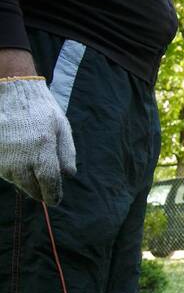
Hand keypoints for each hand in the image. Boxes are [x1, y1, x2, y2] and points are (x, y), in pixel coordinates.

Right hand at [0, 76, 76, 204]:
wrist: (13, 92)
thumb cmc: (41, 110)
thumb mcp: (62, 128)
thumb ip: (67, 154)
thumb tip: (68, 175)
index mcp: (42, 149)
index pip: (49, 182)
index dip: (53, 194)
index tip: (56, 200)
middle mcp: (21, 156)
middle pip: (31, 187)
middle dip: (40, 192)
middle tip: (46, 193)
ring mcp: (4, 156)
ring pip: (16, 181)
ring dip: (26, 183)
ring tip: (33, 176)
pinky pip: (4, 172)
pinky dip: (14, 174)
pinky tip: (21, 166)